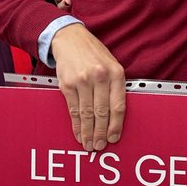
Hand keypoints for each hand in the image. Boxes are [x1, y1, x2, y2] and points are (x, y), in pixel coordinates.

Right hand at [52, 23, 124, 150]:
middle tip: (99, 146)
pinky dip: (76, 124)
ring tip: (89, 144)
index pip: (118, 105)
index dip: (116, 125)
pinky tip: (79, 133)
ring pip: (87, 114)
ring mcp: (82, 81)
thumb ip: (115, 86)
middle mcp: (100, 77)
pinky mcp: (67, 85)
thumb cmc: (94, 54)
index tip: (114, 138)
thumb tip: (117, 116)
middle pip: (102, 112)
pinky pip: (73, 110)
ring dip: (88, 132)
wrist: (70, 38)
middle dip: (101, 133)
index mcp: (116, 73)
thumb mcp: (112, 64)